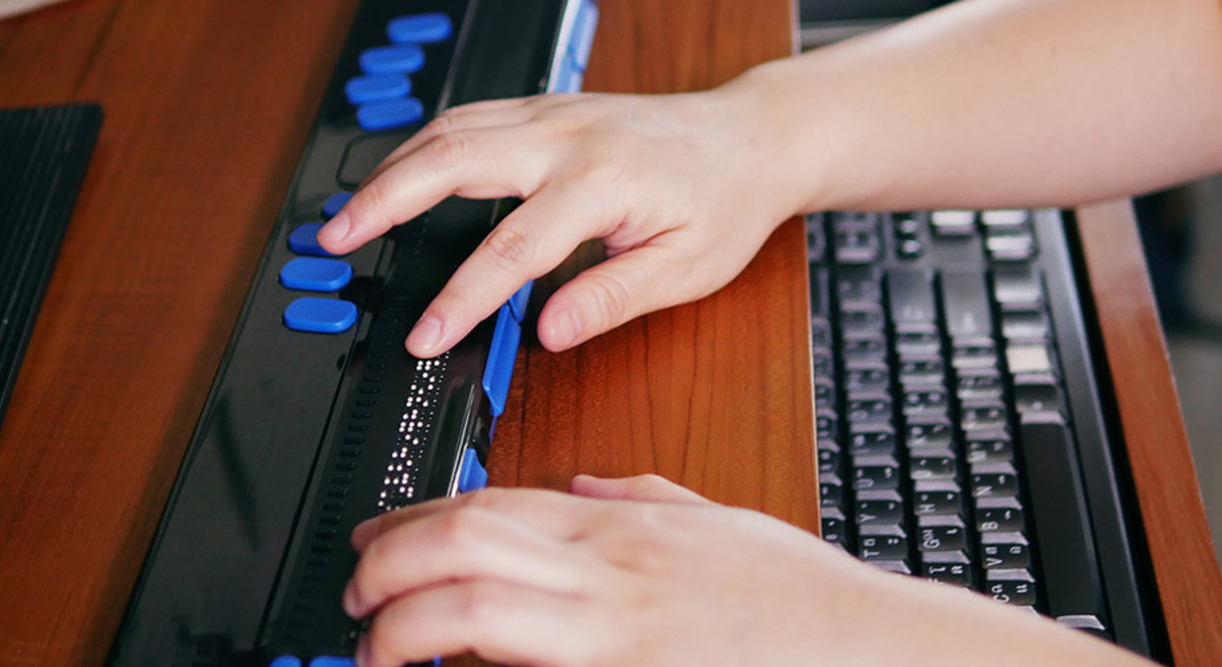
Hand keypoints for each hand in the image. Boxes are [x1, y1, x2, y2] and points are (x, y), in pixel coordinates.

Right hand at [316, 90, 811, 357]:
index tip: (425, 335)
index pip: (511, 248)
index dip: (461, 298)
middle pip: (453, 160)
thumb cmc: (724, 203)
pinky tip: (397, 176)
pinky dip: (420, 147)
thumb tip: (549, 333)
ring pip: (450, 129)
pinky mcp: (545, 109)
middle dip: (385, 202)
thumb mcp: (686, 269)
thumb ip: (612, 299)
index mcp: (602, 181)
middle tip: (335, 241)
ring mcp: (552, 114)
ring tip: (348, 215)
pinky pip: (468, 119)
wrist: (751, 139)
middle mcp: (567, 137)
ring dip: (391, 169)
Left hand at [342, 474, 1145, 666]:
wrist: (865, 649)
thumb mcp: (714, 523)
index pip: (488, 503)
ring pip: (476, 609)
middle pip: (463, 543)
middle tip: (357, 595)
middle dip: (387, 565)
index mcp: (622, 527)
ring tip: (378, 645)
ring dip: (406, 626)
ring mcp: (614, 634)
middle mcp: (607, 572)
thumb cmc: (796, 601)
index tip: (374, 542)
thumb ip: (640, 499)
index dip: (412, 520)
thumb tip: (583, 485)